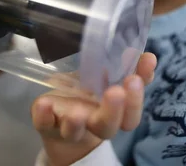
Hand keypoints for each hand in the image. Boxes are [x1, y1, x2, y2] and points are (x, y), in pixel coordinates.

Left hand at [31, 53, 156, 165]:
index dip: (135, 100)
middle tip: (116, 91)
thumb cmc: (89, 97)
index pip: (130, 116)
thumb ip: (126, 69)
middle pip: (107, 126)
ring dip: (77, 122)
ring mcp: (68, 126)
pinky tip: (44, 104)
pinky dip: (44, 115)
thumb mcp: (107, 81)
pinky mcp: (46, 124)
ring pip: (75, 131)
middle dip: (113, 110)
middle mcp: (92, 124)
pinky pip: (44, 123)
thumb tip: (142, 54)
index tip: (136, 79)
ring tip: (78, 112)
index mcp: (112, 116)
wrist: (59, 125)